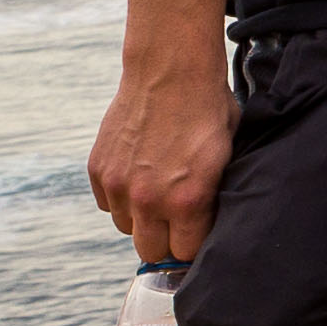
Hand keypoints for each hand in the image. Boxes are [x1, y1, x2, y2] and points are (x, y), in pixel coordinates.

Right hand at [88, 53, 235, 267]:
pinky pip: (107, 203)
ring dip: (140, 216)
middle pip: (151, 251)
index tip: (196, 230)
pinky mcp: (99, 169)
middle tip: (175, 217)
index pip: (184, 254)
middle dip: (165, 238)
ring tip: (156, 189)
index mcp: (188, 201)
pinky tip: (138, 172)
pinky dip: (119, 195)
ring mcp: (119, 185)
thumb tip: (210, 225)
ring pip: (126, 227)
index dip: (192, 242)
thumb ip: (214, 198)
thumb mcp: (227, 158)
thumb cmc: (207, 112)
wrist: (171, 71)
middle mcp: (149, 200)